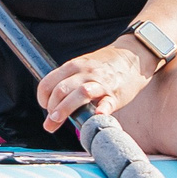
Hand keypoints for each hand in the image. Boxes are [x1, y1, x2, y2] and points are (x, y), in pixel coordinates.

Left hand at [38, 44, 154, 130]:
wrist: (133, 56)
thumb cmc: (104, 66)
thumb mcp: (83, 66)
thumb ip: (69, 81)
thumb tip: (53, 102)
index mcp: (73, 66)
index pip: (49, 81)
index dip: (42, 97)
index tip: (45, 107)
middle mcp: (85, 72)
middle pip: (61, 90)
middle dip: (51, 108)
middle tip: (51, 121)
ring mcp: (101, 83)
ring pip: (80, 94)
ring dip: (65, 108)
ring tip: (57, 120)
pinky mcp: (116, 94)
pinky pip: (107, 102)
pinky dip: (102, 109)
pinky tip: (98, 115)